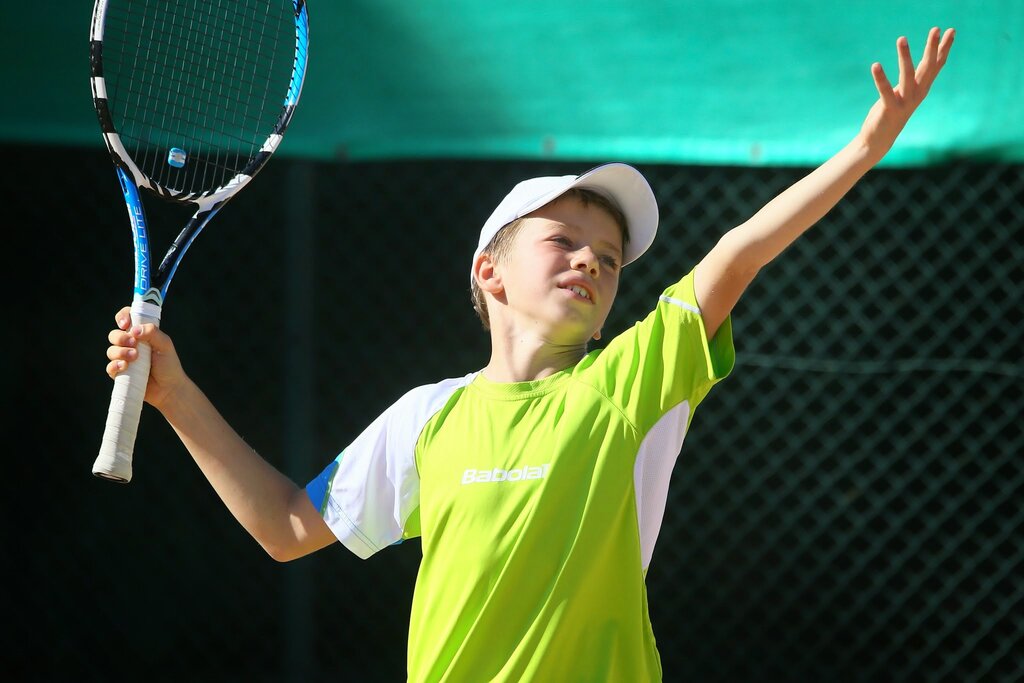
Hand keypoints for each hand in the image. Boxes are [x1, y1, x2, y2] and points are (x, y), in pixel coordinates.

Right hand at [106, 306, 186, 410]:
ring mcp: (124, 359)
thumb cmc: (169, 365)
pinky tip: (125, 367)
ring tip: (135, 357)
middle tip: (133, 343)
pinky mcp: (121, 373)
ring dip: (120, 352)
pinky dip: (115, 365)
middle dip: (120, 338)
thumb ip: (153, 333)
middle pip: (114, 334)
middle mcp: (130, 345)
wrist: (169, 388)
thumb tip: (134, 329)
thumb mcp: (165, 345)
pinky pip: (110, 367)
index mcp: (141, 334)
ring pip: (111, 350)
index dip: (122, 317)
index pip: (126, 318)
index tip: (125, 324)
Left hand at [859, 27, 954, 159]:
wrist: (879, 139)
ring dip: (905, 56)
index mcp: (922, 88)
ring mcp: (905, 102)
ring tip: (902, 38)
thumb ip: (915, 77)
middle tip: (936, 28)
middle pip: (928, 67)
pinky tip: (875, 65)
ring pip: (907, 75)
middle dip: (932, 47)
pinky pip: (886, 91)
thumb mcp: (906, 91)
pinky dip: (880, 78)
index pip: (936, 65)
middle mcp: (917, 94)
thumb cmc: (892, 110)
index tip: (951, 30)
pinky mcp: (890, 109)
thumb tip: (925, 60)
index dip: (944, 48)